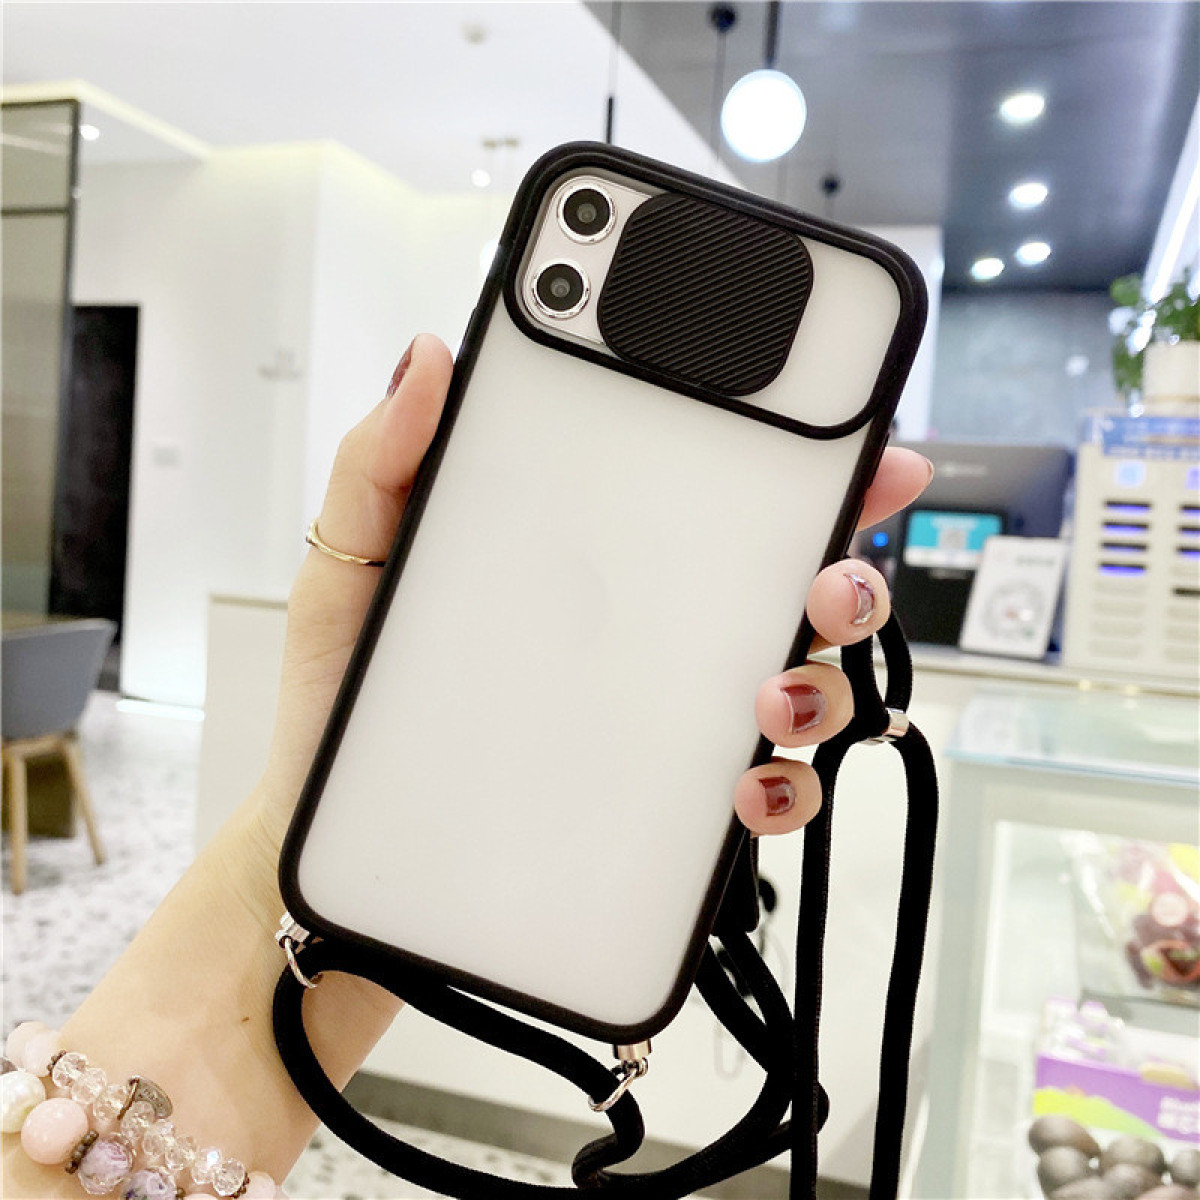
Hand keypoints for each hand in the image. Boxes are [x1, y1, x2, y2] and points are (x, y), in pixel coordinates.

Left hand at [256, 333, 930, 848]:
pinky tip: (742, 786)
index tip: (858, 443)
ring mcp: (662, 725)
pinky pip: (756, 799)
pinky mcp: (659, 809)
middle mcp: (649, 640)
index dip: (798, 467)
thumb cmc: (349, 699)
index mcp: (596, 567)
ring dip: (823, 686)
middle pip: (784, 594)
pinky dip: (780, 792)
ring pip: (797, 691)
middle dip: (845, 575)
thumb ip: (382, 468)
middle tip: (830, 577)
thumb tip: (428, 360)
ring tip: (773, 694)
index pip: (709, 503)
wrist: (333, 838)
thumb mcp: (356, 571)